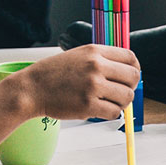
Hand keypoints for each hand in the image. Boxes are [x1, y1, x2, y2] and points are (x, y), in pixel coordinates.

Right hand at [3, 44, 141, 119]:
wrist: (31, 89)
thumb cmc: (52, 74)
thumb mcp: (77, 55)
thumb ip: (100, 60)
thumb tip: (125, 72)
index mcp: (94, 51)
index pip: (130, 58)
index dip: (134, 69)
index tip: (129, 77)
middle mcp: (96, 66)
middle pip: (133, 77)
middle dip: (129, 87)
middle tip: (119, 93)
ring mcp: (93, 86)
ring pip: (126, 97)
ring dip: (121, 102)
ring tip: (108, 102)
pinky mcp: (88, 105)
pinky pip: (114, 112)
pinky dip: (111, 113)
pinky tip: (100, 110)